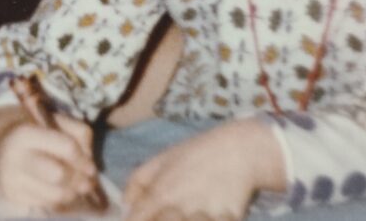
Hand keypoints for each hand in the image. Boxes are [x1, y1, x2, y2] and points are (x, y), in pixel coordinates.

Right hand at [0, 104, 98, 210]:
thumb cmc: (34, 133)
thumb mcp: (54, 122)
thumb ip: (78, 134)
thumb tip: (89, 162)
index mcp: (26, 134)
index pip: (66, 147)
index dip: (83, 159)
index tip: (91, 167)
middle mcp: (16, 158)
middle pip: (58, 175)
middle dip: (78, 180)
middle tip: (87, 182)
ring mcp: (12, 181)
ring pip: (54, 196)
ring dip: (72, 194)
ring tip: (78, 189)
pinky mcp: (12, 198)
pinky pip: (46, 206)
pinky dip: (60, 202)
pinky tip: (63, 194)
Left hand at [123, 118, 284, 220]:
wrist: (240, 151)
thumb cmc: (197, 153)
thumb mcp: (162, 159)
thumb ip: (138, 182)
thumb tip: (125, 207)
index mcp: (161, 194)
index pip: (135, 220)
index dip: (133, 220)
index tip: (139, 218)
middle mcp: (178, 210)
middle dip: (159, 219)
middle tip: (167, 210)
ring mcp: (202, 218)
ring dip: (182, 219)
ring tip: (186, 209)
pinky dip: (204, 218)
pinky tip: (206, 211)